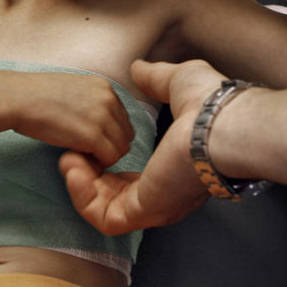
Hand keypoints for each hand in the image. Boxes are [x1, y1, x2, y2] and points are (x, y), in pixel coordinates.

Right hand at [0, 71, 135, 167]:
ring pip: (121, 148)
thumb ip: (90, 101)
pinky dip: (98, 163)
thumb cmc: (35, 94)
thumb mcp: (72, 87)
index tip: (91, 139)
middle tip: (88, 151)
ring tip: (82, 154)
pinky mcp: (93, 135)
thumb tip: (97, 121)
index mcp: (105, 86)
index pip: (123, 118)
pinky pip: (109, 158)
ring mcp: (103, 116)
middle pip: (126, 133)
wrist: (17, 97)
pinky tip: (79, 157)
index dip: (109, 133)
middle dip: (110, 145)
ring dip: (104, 156)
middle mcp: (109, 98)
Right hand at [59, 59, 228, 233]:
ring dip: (80, 185)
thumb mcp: (177, 82)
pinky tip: (72, 168)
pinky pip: (104, 217)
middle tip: (72, 154)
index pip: (133, 177)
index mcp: (175, 167)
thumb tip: (138, 70)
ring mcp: (155, 207)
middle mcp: (165, 193)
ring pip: (105, 210)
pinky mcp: (145, 212)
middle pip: (114, 196)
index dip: (106, 159)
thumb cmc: (209, 103)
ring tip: (68, 160)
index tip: (89, 140)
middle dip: (87, 175)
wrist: (218, 123)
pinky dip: (83, 196)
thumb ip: (155, 80)